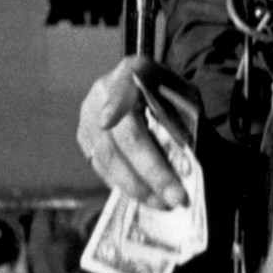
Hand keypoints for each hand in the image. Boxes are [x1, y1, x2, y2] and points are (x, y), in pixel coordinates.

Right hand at [77, 55, 197, 207]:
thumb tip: (183, 163)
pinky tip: (146, 196)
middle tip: (174, 196)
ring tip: (164, 203)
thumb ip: (184, 122)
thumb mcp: (187, 103)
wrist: (155, 102)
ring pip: (110, 156)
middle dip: (151, 169)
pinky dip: (124, 185)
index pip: (125, 81)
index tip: (108, 121)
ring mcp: (90, 114)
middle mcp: (105, 88)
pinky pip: (101, 166)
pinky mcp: (85, 138)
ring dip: (138, 185)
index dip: (116, 100)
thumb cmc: (174, 103)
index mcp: (136, 70)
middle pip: (124, 133)